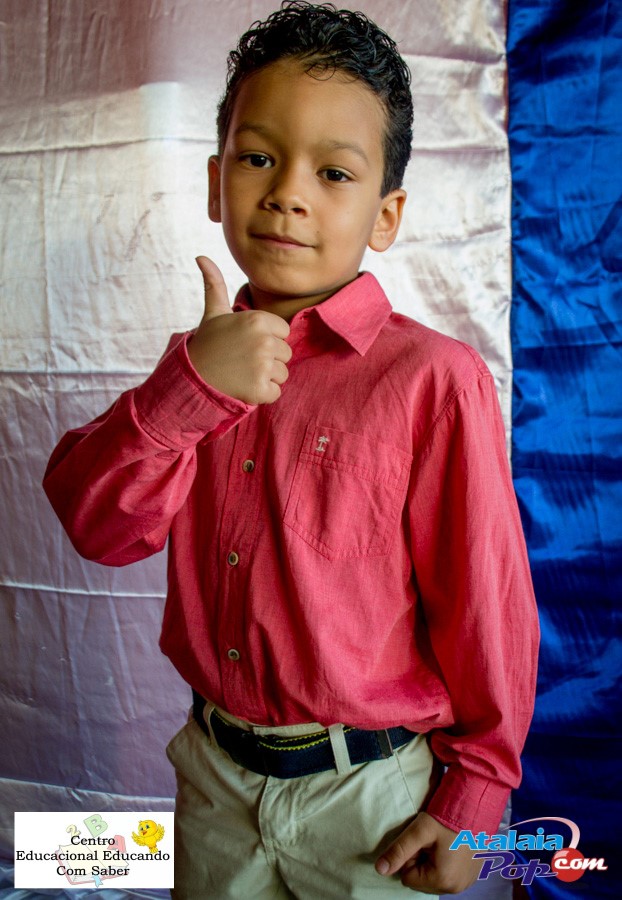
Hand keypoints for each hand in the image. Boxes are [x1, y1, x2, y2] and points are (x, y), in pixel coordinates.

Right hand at [187, 256, 291, 404]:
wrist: (192, 378)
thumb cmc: (207, 345)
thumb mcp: (213, 313)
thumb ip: (214, 284)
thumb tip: (201, 256)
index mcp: (258, 320)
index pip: (283, 332)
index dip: (267, 339)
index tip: (246, 343)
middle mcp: (263, 340)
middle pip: (285, 354)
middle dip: (268, 360)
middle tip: (242, 361)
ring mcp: (262, 366)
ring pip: (282, 374)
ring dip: (266, 378)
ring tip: (242, 373)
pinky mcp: (260, 389)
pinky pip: (276, 393)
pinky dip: (262, 394)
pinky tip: (244, 387)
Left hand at [375, 812, 481, 893]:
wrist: (476, 806)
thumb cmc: (447, 816)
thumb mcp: (419, 831)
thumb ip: (399, 851)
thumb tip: (379, 869)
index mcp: (442, 880)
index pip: (408, 878)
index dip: (410, 857)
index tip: (422, 842)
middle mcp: (455, 888)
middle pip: (421, 881)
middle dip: (421, 862)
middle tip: (431, 841)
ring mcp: (465, 884)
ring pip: (433, 879)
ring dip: (432, 864)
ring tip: (441, 843)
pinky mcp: (471, 877)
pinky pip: (448, 877)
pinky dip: (445, 865)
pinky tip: (450, 847)